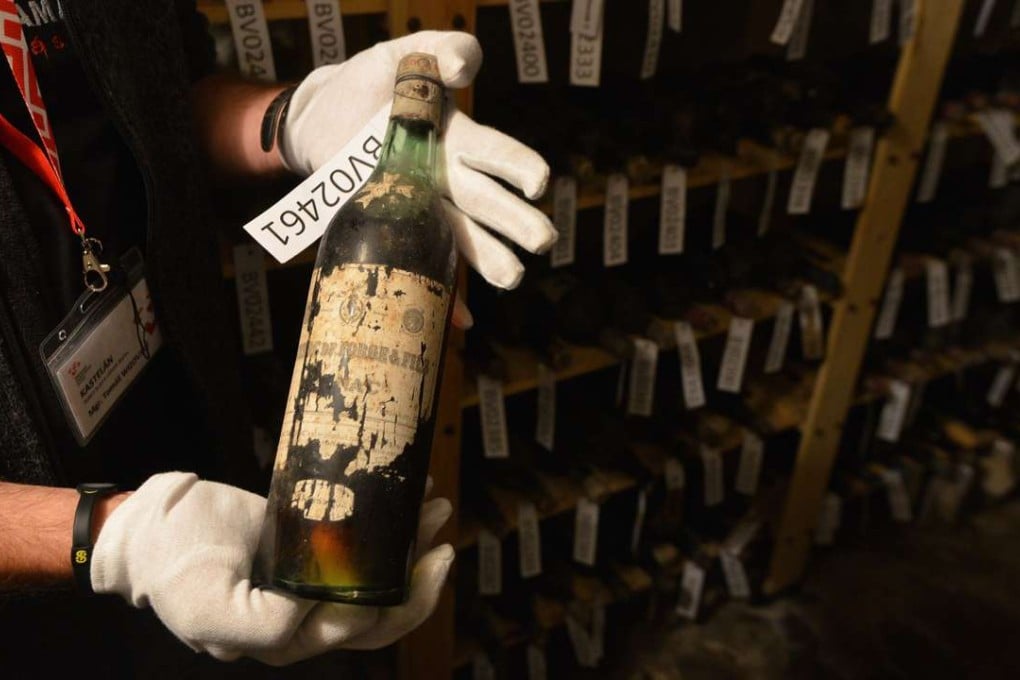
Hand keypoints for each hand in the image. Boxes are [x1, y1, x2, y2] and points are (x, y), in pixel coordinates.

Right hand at [92, 472, 452, 664]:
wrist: (149, 525)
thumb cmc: (173, 563)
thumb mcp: (207, 605)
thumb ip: (261, 626)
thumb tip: (316, 614)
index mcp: (284, 640)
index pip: (356, 629)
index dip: (396, 601)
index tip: (419, 561)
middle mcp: (306, 615)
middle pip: (379, 607)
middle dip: (419, 577)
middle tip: (442, 540)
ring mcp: (310, 578)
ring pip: (375, 573)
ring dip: (411, 545)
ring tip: (436, 506)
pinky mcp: (309, 544)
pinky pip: (356, 541)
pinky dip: (385, 523)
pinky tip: (408, 494)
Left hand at [281, 31, 556, 289]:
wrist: (323, 116)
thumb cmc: (373, 83)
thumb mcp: (403, 55)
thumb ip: (439, 52)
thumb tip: (462, 71)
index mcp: (455, 138)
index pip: (491, 153)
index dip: (514, 165)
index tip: (537, 182)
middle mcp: (445, 178)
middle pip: (483, 202)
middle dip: (513, 221)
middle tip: (542, 240)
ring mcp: (420, 206)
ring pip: (458, 235)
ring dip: (486, 258)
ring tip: (513, 277)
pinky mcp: (391, 226)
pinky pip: (418, 262)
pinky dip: (440, 293)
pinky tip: (460, 319)